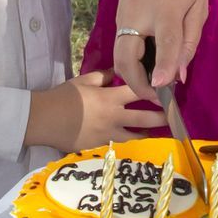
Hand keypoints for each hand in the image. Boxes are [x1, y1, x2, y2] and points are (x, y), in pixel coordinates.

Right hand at [28, 71, 162, 153]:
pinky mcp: (100, 146)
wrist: (45, 120)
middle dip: (161, 117)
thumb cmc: (64, 96)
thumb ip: (103, 76)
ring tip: (156, 133)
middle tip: (172, 116)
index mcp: (110, 98)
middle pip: (145, 118)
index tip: (166, 91)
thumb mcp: (83, 80)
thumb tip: (116, 72)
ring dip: (147, 134)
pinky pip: (119, 144)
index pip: (139, 92)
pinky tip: (132, 142)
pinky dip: (127, 142)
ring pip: (135, 136)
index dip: (154, 91)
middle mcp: (114, 117)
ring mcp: (108, 134)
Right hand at [111, 0, 207, 92]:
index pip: (164, 46)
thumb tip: (180, 73)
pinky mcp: (119, 14)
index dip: (164, 71)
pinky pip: (122, 45)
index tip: (164, 91)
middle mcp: (138, 16)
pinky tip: (149, 63)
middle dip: (138, 85)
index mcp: (165, 10)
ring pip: (120, 57)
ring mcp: (124, 16)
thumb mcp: (199, 0)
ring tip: (154, 84)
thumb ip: (190, 38)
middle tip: (157, 97)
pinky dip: (132, 61)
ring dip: (133, 75)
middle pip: (126, 61)